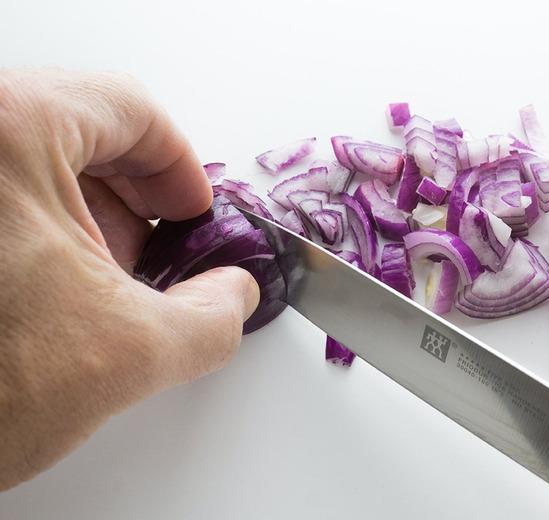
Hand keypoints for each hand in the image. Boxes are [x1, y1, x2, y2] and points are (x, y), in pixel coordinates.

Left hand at [0, 69, 259, 489]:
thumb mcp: (126, 352)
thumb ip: (213, 317)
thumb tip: (230, 296)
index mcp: (6, 128)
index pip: (129, 109)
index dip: (180, 167)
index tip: (192, 213)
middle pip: (78, 131)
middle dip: (132, 199)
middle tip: (155, 253)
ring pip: (30, 161)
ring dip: (83, 217)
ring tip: (98, 283)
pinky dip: (32, 231)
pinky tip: (44, 289)